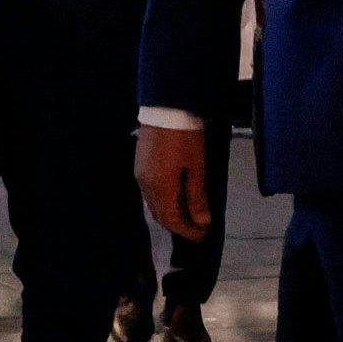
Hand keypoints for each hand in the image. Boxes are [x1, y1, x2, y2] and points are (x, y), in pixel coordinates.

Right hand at [136, 123, 211, 241]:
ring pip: (153, 204)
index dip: (187, 231)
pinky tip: (176, 196)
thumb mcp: (197, 166)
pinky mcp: (140, 164)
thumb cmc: (185, 135)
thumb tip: (202, 221)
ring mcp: (140, 174)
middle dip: (179, 226)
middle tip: (197, 229)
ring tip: (189, 214)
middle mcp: (145, 184)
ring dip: (171, 214)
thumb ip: (197, 196)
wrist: (166, 106)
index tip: (202, 235)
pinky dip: (163, 201)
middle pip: (160, 215)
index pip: (172, 220)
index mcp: (160, 186)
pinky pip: (149, 192)